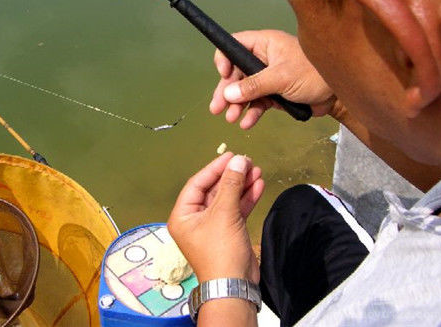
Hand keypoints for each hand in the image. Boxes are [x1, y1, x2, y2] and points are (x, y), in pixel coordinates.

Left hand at [168, 153, 263, 283]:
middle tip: (246, 161)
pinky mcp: (228, 231)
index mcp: (183, 215)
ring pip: (227, 198)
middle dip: (230, 176)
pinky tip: (257, 185)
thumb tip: (238, 161)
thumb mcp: (223, 214)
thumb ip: (230, 185)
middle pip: (213, 189)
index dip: (214, 168)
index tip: (231, 156)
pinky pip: (236, 209)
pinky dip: (246, 198)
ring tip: (256, 169)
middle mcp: (195, 219)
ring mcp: (212, 225)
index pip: (197, 184)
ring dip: (241, 184)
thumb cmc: (220, 253)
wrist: (235, 285)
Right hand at [210, 30, 335, 128]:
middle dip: (226, 91)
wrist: (337, 94)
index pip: (235, 45)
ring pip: (244, 91)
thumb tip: (229, 93)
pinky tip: (247, 124)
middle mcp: (263, 59)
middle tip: (217, 108)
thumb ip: (254, 85)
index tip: (224, 76)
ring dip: (237, 105)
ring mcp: (268, 78)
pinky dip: (251, 113)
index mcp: (264, 44)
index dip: (225, 59)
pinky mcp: (274, 94)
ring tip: (231, 119)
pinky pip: (257, 103)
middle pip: (236, 73)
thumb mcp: (281, 78)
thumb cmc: (312, 74)